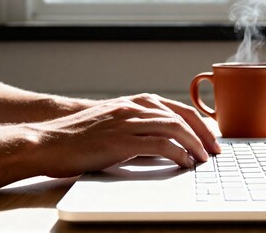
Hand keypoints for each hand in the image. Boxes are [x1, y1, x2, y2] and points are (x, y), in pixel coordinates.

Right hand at [30, 94, 220, 177]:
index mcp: (137, 102)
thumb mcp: (118, 123)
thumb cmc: (84, 135)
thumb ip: (143, 128)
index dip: (200, 124)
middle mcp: (136, 107)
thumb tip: (168, 145)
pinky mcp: (121, 140)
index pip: (179, 109)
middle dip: (204, 134)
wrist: (50, 140)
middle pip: (183, 116)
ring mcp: (128, 121)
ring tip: (204, 159)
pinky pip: (160, 144)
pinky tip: (185, 163)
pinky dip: (178, 153)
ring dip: (195, 144)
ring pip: (175, 127)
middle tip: (215, 151)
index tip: (211, 139)